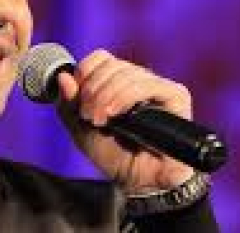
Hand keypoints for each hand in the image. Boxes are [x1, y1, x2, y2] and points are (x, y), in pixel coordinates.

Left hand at [56, 50, 195, 194]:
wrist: (139, 182)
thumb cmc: (113, 155)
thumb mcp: (80, 129)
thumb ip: (69, 104)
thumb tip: (63, 76)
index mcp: (117, 82)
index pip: (101, 58)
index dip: (85, 71)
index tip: (76, 96)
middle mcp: (139, 80)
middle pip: (111, 64)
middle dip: (92, 89)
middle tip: (86, 115)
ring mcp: (158, 86)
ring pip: (127, 73)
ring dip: (105, 95)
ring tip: (98, 120)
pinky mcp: (176, 97)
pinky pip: (149, 85)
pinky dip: (125, 96)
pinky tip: (114, 114)